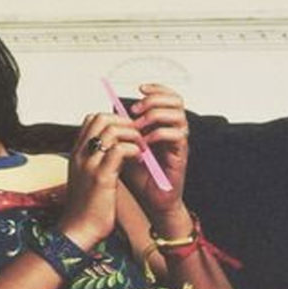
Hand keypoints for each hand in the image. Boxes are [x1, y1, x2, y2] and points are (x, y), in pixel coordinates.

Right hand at [58, 112, 143, 249]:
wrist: (78, 230)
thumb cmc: (86, 208)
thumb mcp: (88, 178)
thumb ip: (97, 162)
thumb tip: (115, 148)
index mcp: (76, 154)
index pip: (92, 119)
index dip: (113, 120)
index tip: (127, 134)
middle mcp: (80, 155)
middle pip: (101, 118)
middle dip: (125, 123)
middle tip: (137, 137)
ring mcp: (89, 165)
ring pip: (111, 130)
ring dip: (132, 135)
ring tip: (140, 148)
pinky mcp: (101, 177)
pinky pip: (119, 149)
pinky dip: (133, 149)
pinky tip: (138, 159)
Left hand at [122, 83, 188, 213]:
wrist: (151, 199)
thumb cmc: (139, 175)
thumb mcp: (125, 147)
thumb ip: (122, 131)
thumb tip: (107, 114)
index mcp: (163, 124)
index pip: (167, 96)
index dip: (156, 88)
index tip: (139, 88)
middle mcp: (174, 130)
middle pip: (176, 100)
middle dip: (154, 100)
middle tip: (135, 110)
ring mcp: (179, 142)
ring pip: (178, 115)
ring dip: (155, 116)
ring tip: (138, 127)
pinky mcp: (180, 154)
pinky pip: (176, 136)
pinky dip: (158, 135)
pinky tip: (145, 143)